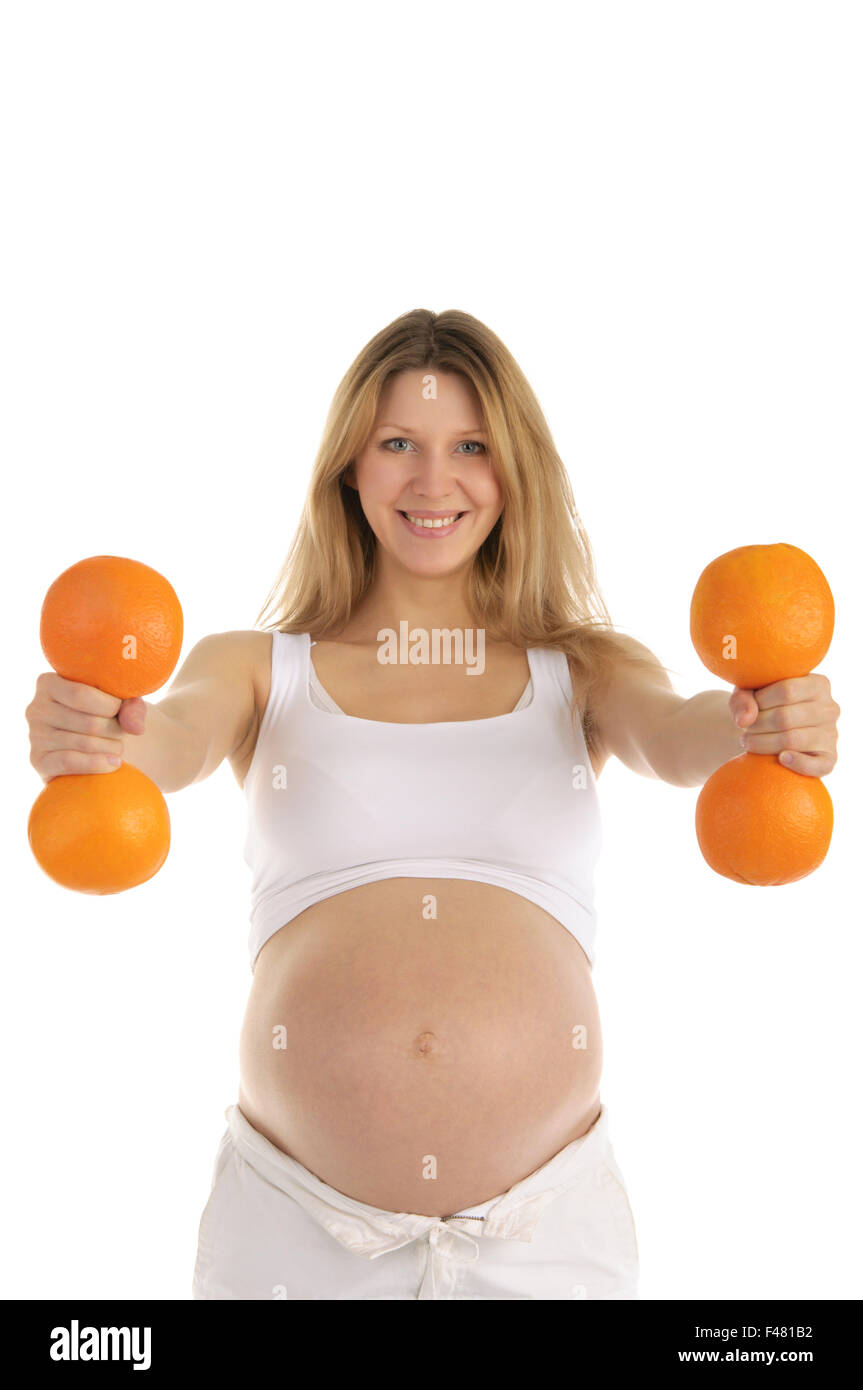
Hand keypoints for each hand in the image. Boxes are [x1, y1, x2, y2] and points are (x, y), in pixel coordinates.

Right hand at [26, 673, 147, 780]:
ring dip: (111, 748)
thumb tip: (135, 728)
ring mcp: (35, 736)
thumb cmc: (107, 715)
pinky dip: (98, 764)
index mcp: (49, 683)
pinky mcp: (39, 761)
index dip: (110, 705)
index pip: (80, 694)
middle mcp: (36, 708)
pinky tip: (113, 763)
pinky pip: (70, 762)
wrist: (97, 746)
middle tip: (121, 732)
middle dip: (115, 730)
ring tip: (117, 747)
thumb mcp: (122, 702)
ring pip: (84, 744)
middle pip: (87, 722)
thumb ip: (133, 707)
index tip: (121, 710)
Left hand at [728, 675, 839, 777]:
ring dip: (762, 743)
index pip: (787, 690)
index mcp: (818, 684)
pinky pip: (816, 765)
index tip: (750, 707)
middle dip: (757, 725)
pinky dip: (797, 764)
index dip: (761, 701)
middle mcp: (830, 708)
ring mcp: (832, 735)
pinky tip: (780, 759)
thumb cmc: (761, 705)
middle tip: (746, 729)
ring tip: (749, 741)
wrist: (770, 732)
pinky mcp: (828, 759)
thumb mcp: (748, 693)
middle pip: (785, 717)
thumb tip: (744, 720)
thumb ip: (742, 699)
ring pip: (792, 740)